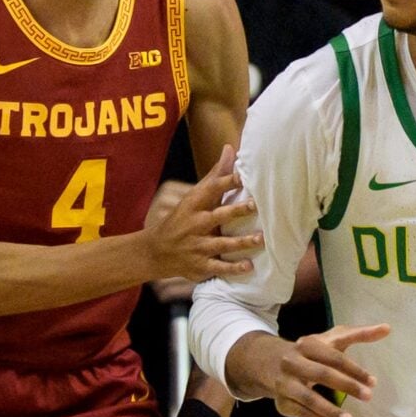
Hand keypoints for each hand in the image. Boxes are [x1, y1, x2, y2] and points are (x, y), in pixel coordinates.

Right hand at [143, 147, 262, 283]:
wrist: (155, 252)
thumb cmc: (182, 219)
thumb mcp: (194, 196)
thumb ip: (215, 175)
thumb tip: (231, 148)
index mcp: (194, 205)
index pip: (211, 190)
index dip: (227, 181)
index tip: (243, 175)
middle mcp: (195, 225)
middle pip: (218, 216)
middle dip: (236, 211)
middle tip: (255, 205)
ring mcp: (197, 246)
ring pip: (221, 244)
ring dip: (241, 242)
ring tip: (260, 239)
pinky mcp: (200, 266)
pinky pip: (218, 267)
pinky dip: (233, 268)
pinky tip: (248, 266)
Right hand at [228, 324, 390, 416]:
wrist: (267, 363)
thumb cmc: (309, 352)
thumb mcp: (330, 340)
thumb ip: (358, 334)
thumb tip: (387, 328)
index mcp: (307, 345)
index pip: (333, 357)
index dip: (353, 369)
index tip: (372, 381)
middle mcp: (293, 362)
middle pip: (321, 374)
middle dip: (345, 385)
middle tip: (368, 396)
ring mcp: (285, 384)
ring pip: (307, 397)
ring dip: (329, 409)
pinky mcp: (281, 402)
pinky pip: (301, 413)